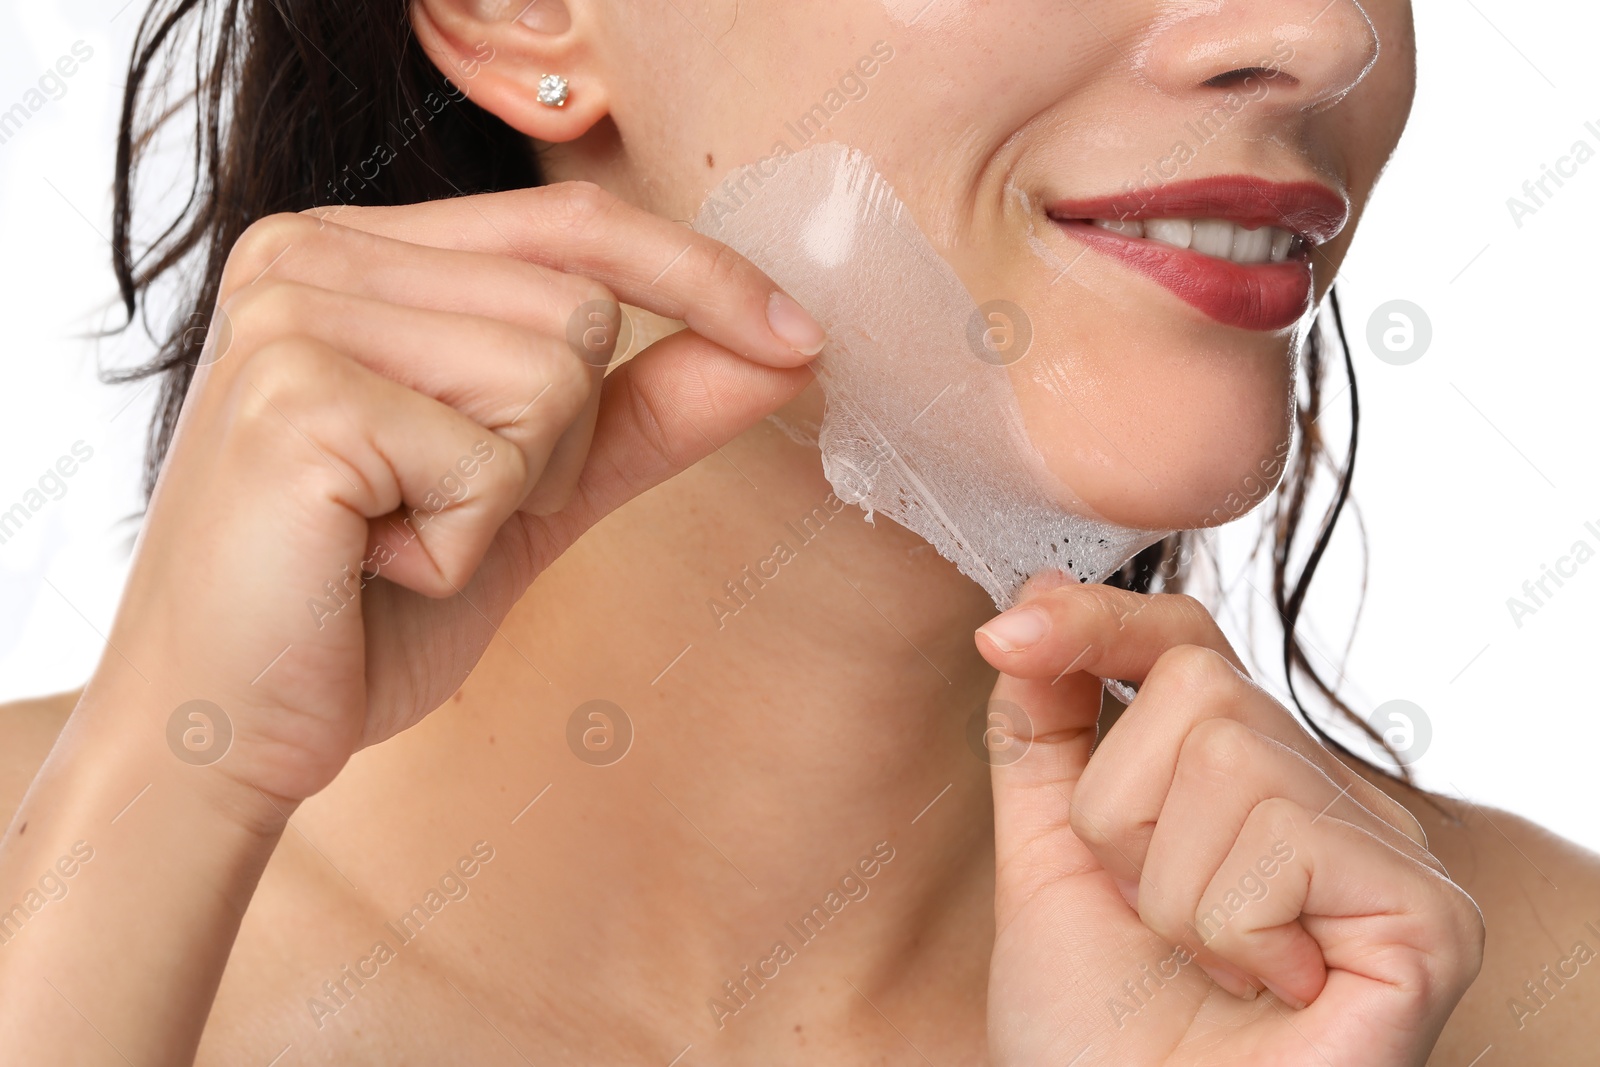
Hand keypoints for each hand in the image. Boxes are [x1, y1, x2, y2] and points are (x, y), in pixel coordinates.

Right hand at [100, 182, 821, 811]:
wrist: (229, 730)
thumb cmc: (366, 608)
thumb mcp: (532, 490)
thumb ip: (647, 409)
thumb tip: (785, 347)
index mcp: (358, 254)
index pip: (571, 224)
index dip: (699, 276)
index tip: (800, 338)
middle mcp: (309, 254)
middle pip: (578, 307)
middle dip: (557, 446)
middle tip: (441, 512)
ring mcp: (290, 315)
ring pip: (552, 374)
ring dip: (510, 497)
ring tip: (399, 536)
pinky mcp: (292, 398)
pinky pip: (494, 460)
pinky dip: (464, 545)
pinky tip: (370, 563)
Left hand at [975, 578, 1483, 1064]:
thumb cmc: (1096, 1035)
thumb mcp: (1045, 861)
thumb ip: (1042, 736)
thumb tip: (1030, 603)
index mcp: (1238, 776)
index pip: (1185, 641)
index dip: (1101, 623)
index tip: (1009, 635)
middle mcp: (1323, 794)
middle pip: (1199, 688)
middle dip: (1123, 820)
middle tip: (1153, 921)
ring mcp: (1384, 850)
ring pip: (1233, 760)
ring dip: (1173, 892)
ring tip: (1209, 966)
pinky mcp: (1427, 913)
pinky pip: (1284, 840)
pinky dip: (1235, 935)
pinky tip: (1268, 994)